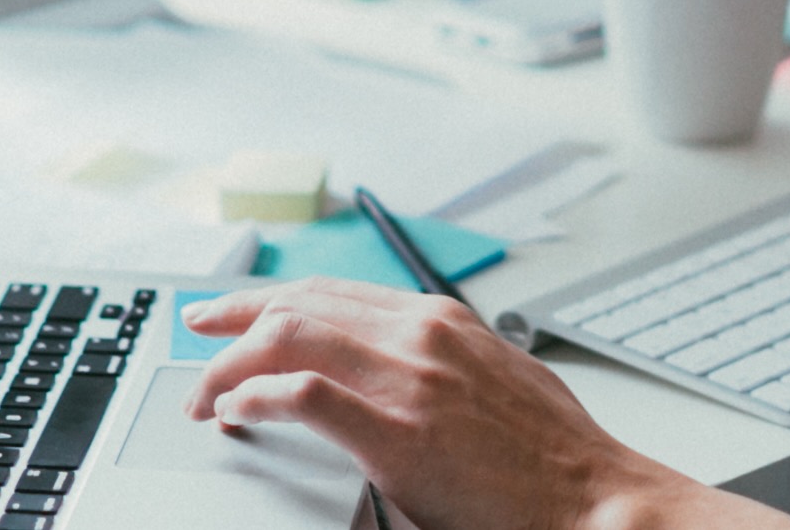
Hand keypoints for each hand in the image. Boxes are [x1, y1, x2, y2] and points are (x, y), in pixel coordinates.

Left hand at [180, 279, 789, 529]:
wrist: (594, 498)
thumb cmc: (554, 455)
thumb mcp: (497, 376)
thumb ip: (443, 360)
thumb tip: (401, 367)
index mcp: (440, 320)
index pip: (331, 291)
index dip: (268, 298)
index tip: (232, 312)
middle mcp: (420, 334)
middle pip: (297, 303)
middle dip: (232, 318)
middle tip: (195, 338)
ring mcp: (408, 379)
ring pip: (287, 336)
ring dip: (230, 366)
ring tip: (206, 396)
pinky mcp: (398, 432)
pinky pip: (301, 396)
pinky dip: (256, 398)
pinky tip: (240, 416)